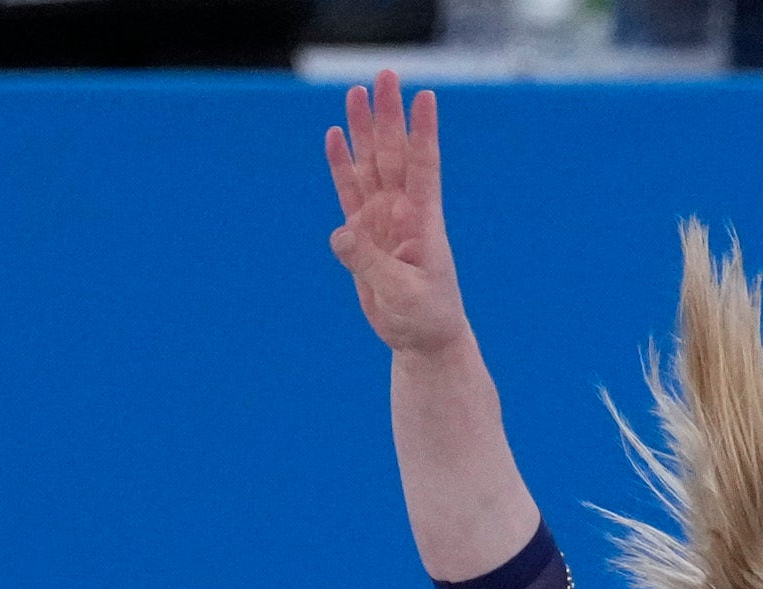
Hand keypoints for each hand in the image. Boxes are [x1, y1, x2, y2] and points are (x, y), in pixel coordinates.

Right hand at [324, 70, 473, 358]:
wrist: (423, 339)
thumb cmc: (424, 318)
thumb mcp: (401, 294)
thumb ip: (370, 262)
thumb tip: (341, 233)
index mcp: (423, 221)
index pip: (424, 166)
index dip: (423, 132)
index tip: (426, 97)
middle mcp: (403, 212)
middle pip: (393, 153)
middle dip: (388, 115)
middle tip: (385, 75)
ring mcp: (382, 219)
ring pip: (370, 165)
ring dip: (363, 130)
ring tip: (356, 93)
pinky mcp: (363, 233)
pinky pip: (349, 191)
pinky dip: (341, 165)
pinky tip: (335, 137)